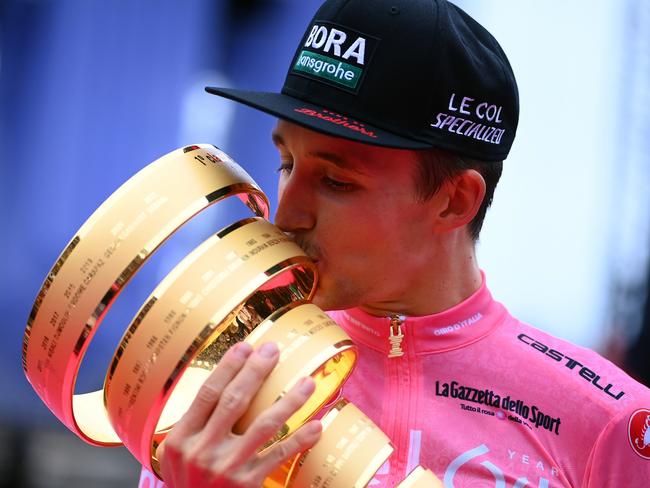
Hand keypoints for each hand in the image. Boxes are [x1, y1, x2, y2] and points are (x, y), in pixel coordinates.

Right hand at [158, 341, 321, 486]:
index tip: (246, 347)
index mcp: (181, 438)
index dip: (228, 367)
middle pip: (234, 400)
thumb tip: (223, 383)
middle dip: (256, 371)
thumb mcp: (177, 455)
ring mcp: (226, 467)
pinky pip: (279, 455)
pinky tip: (317, 425)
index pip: (208, 392)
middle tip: (274, 350)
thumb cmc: (188, 483)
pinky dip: (300, 439)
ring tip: (308, 382)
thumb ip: (195, 425)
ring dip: (289, 400)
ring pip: (264, 424)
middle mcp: (201, 450)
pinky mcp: (247, 484)